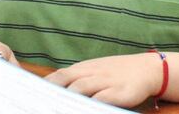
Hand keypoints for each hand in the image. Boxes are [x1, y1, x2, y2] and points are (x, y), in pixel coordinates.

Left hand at [44, 53, 161, 107]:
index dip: (45, 85)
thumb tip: (53, 89)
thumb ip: (75, 79)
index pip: (59, 75)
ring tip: (57, 108)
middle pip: (66, 79)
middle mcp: (92, 73)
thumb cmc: (115, 73)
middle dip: (52, 91)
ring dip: (68, 98)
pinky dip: (93, 104)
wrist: (146, 69)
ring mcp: (106, 81)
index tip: (32, 96)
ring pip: (82, 88)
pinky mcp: (120, 92)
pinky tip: (85, 109)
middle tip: (39, 103)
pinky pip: (104, 98)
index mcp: (83, 68)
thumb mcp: (93, 71)